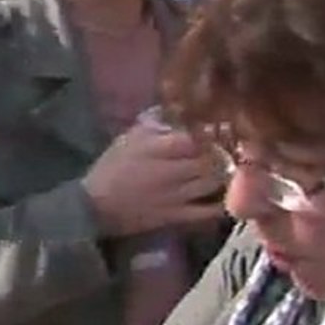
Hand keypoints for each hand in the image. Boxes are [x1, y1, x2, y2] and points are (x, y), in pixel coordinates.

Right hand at [83, 120, 225, 236]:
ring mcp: (175, 196)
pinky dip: (221, 204)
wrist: (96, 206)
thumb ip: (153, 123)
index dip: (211, 134)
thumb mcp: (127, 138)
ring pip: (213, 183)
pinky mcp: (176, 216)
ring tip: (227, 169)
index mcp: (155, 148)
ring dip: (224, 175)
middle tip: (228, 150)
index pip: (194, 137)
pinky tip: (225, 195)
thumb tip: (179, 108)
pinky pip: (208, 212)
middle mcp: (169, 171)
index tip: (218, 130)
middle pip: (210, 160)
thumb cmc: (111, 167)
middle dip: (222, 154)